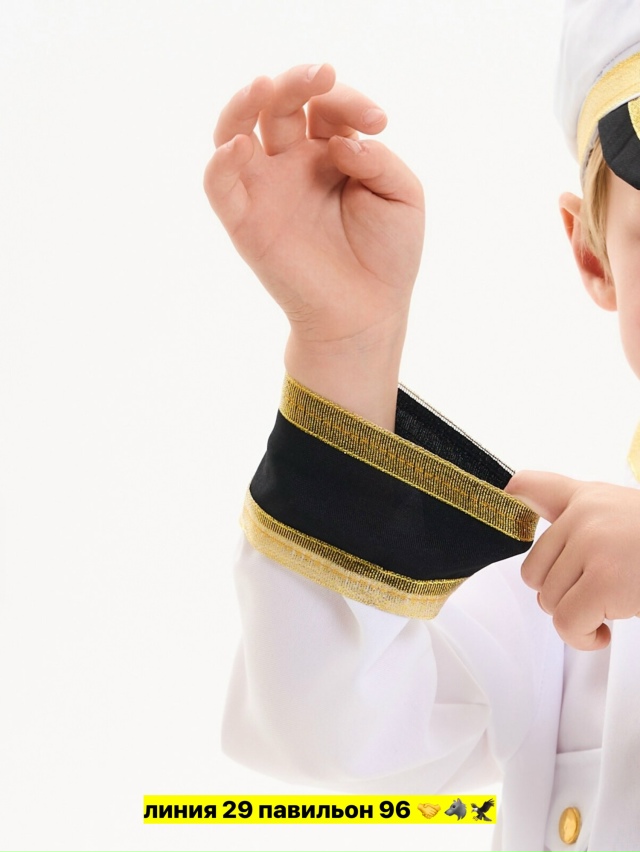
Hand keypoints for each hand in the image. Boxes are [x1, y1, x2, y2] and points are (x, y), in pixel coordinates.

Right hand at [203, 64, 424, 427]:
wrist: (367, 313)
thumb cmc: (388, 256)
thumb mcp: (402, 196)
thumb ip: (377, 160)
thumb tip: (337, 141)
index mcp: (331, 153)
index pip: (326, 106)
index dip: (348, 100)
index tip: (379, 121)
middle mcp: (294, 165)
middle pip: (279, 104)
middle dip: (298, 81)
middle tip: (323, 72)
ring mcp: (266, 190)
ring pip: (236, 129)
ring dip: (244, 103)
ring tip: (264, 85)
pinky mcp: (244, 221)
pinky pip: (219, 184)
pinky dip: (220, 162)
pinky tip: (239, 145)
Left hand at [506, 471, 639, 649]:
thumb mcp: (614, 507)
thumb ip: (566, 502)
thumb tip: (513, 493)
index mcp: (587, 498)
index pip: (529, 485)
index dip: (510, 504)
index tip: (505, 515)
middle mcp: (584, 516)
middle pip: (534, 571)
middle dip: (559, 593)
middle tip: (592, 597)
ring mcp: (593, 547)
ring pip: (549, 600)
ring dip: (575, 617)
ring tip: (605, 611)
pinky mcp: (605, 582)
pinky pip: (567, 622)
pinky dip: (582, 637)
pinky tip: (603, 632)